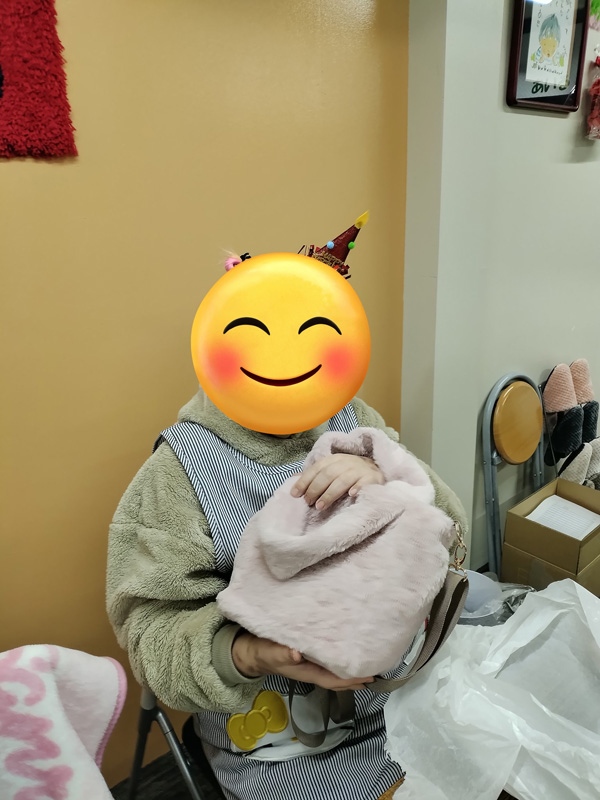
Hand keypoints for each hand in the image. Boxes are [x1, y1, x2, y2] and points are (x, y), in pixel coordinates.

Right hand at [232, 631, 372, 691]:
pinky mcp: (309, 653)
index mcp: (308, 672)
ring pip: (336, 668)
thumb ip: (283, 654)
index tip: (370, 676)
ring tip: (369, 658)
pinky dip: (341, 655)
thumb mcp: (272, 652)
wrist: (252, 651)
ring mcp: (312, 662)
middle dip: (358, 676)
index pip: (335, 680)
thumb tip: (297, 655)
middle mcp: (313, 669)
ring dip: (351, 666)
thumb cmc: (264, 652)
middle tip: (379, 667)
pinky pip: (330, 658)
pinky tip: (348, 647)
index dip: (352, 680)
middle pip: (340, 677)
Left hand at [291, 454, 383, 509]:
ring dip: (330, 493)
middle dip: (315, 488)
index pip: (317, 468)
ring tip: (320, 506)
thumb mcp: (332, 470)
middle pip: (328, 474)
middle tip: (308, 502)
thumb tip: (293, 479)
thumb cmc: (349, 473)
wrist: (377, 470)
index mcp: (334, 460)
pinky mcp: (373, 478)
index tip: (295, 494)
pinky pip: (364, 482)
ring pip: (342, 480)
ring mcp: (361, 469)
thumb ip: (315, 475)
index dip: (305, 480)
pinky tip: (351, 495)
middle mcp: (346, 462)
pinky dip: (357, 488)